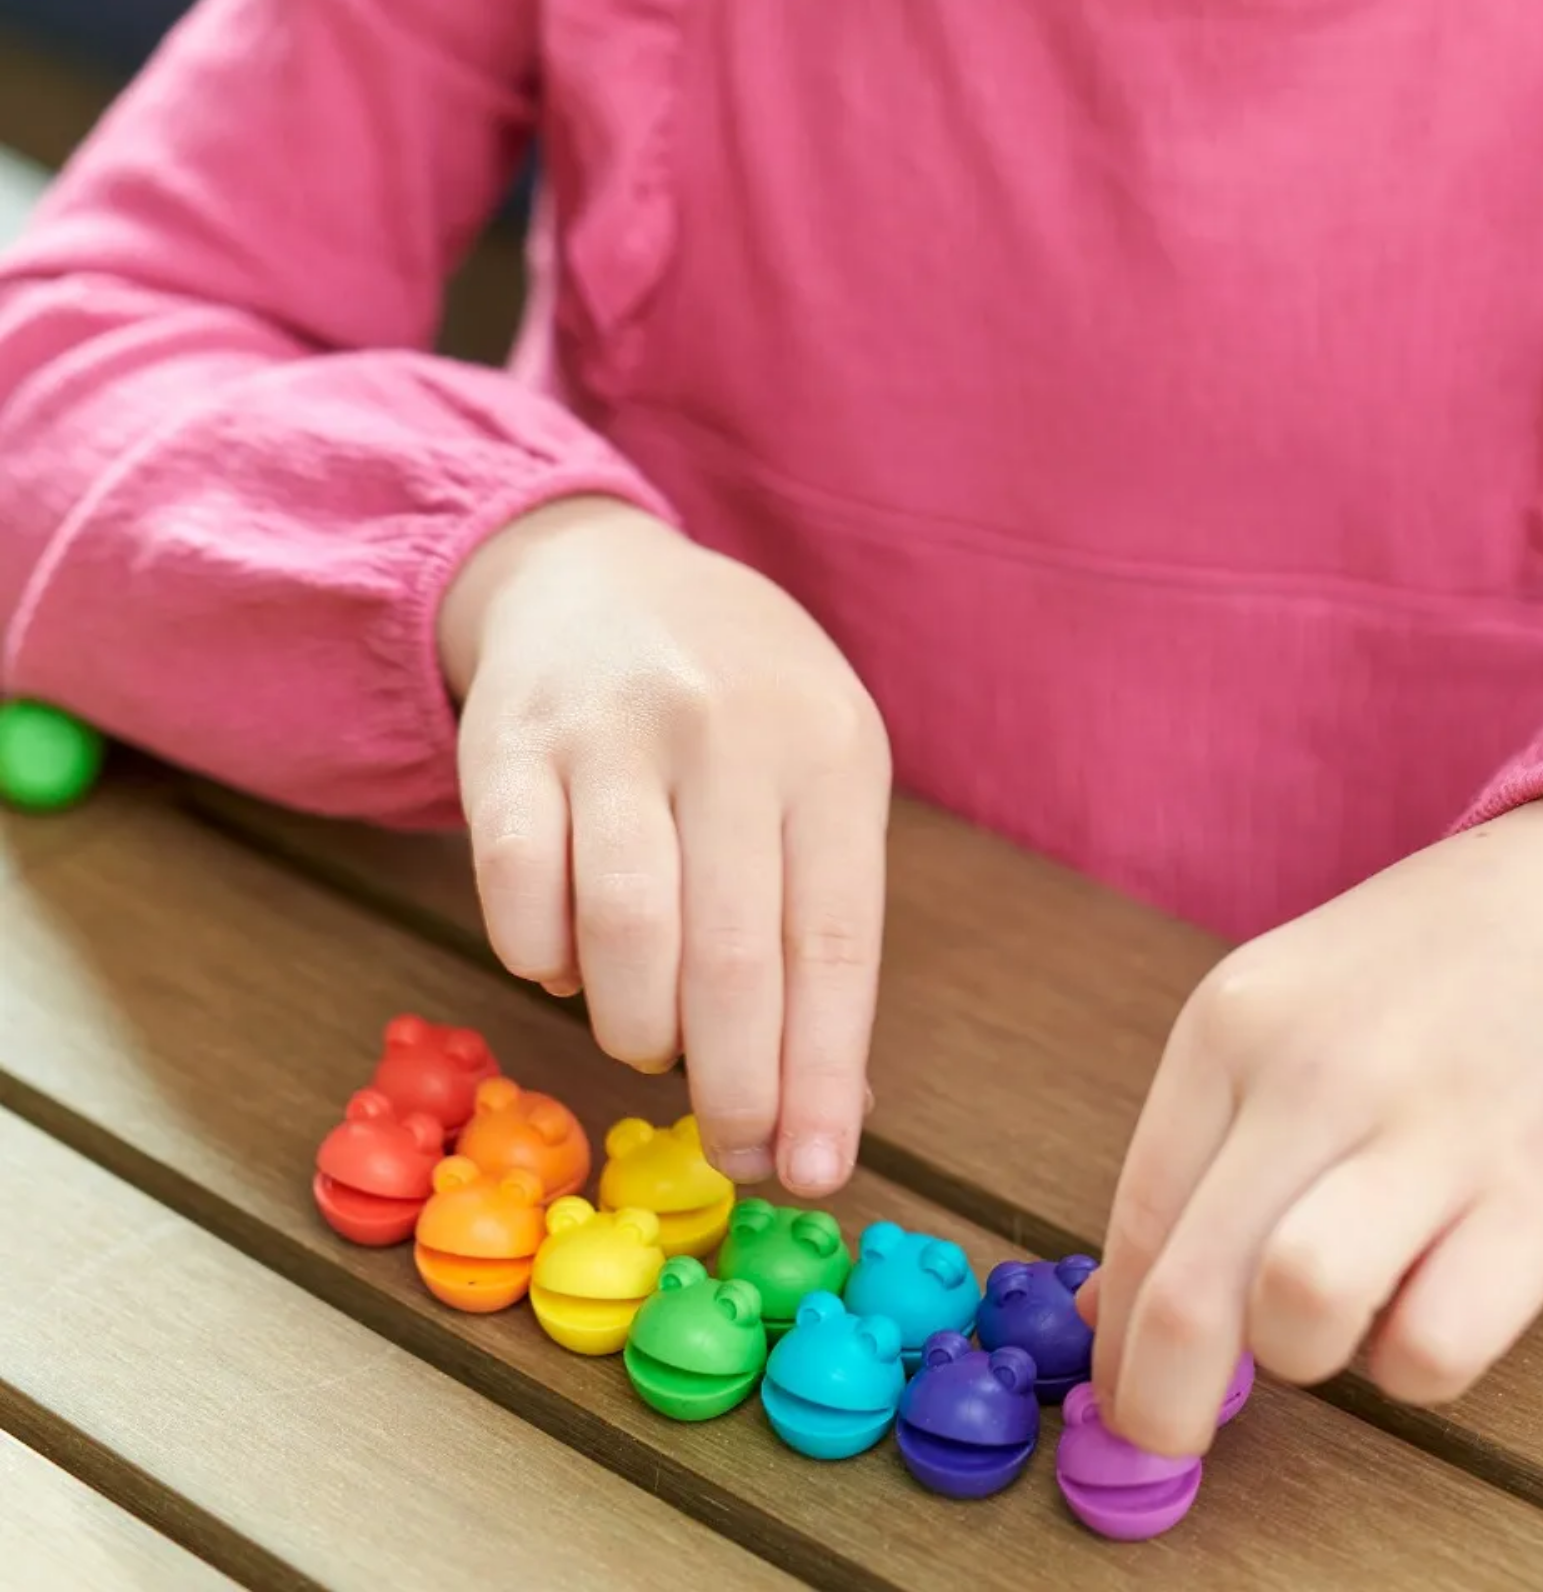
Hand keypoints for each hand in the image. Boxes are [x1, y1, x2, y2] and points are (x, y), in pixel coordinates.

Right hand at [437, 496, 891, 1196]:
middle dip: (736, 1084)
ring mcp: (610, 731)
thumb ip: (822, 915)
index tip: (817, 1169)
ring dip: (637, 1026)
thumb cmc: (738, 705)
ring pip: (622, 932)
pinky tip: (567, 964)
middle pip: (731, 954)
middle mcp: (725, 731)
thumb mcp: (819, 771)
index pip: (832, 940)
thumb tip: (828, 1106)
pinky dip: (540, 959)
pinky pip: (516, 893)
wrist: (600, 576)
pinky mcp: (506, 745)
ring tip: (652, 1040)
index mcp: (828, 746)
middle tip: (736, 1153)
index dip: (823, 1071)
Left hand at [1082, 798, 1542, 1455]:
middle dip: (1163, 1401)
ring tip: (1333, 1321)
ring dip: (1302, 1358)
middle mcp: (1314, 1071)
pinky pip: (1433, 1348)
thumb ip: (1199, 1148)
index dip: (1119, 1337)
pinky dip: (1415, 1364)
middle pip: (1191, 1290)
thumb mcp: (1281, 1009)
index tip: (1124, 1388)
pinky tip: (1432, 1302)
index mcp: (1232, 1024)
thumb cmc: (1420, 971)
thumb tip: (1115, 1311)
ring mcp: (1430, 1128)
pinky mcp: (1542, 1193)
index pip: (1138, 1215)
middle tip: (1174, 1436)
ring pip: (1299, 1311)